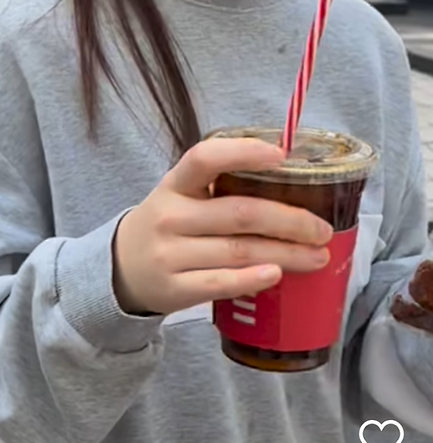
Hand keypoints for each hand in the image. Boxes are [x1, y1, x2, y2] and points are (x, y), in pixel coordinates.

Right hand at [113, 137, 333, 316]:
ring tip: (317, 256)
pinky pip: (220, 283)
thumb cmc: (168, 227)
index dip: (243, 153)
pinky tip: (276, 274)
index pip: (204, 159)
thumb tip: (295, 186)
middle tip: (322, 229)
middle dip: (290, 220)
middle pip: (240, 214)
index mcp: (174, 185)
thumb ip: (222, 189)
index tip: (282, 155)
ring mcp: (169, 255)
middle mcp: (170, 217)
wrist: (121, 269)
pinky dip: (252, 278)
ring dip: (286, 253)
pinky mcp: (175, 289)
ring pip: (239, 251)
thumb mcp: (180, 197)